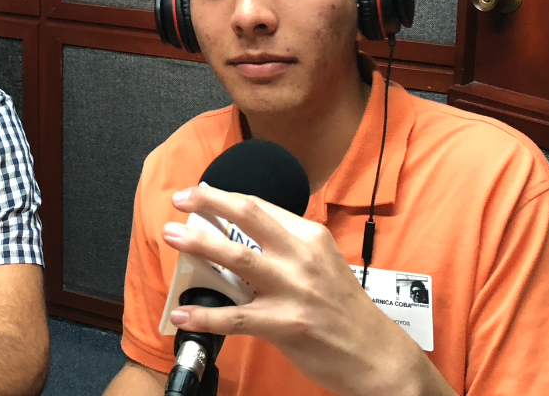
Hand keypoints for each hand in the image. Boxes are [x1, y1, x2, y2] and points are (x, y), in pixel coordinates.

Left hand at [162, 186, 454, 395]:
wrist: (377, 356)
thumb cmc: (345, 310)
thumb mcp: (322, 264)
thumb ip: (285, 249)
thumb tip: (236, 241)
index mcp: (311, 236)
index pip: (260, 206)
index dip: (225, 197)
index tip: (199, 193)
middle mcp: (302, 256)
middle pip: (248, 216)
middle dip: (208, 203)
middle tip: (179, 199)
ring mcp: (295, 290)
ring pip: (237, 258)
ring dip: (199, 244)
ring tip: (171, 236)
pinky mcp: (287, 324)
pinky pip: (236, 317)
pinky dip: (204, 316)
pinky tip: (182, 314)